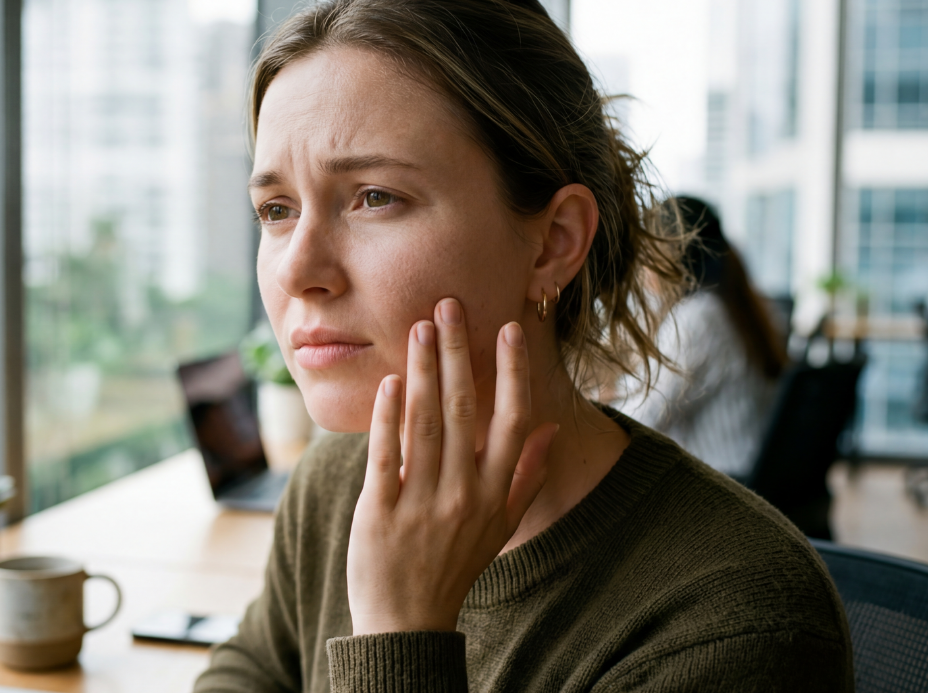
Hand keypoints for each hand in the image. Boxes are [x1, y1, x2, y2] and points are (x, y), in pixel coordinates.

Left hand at [346, 297, 556, 634]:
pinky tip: (391, 380)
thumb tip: (547, 431)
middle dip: (457, 353)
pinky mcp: (380, 510)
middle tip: (448, 305)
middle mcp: (462, 493)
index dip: (511, 373)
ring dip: (423, 369)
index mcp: (494, 494)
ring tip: (419, 326)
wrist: (407, 621)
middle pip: (463, 409)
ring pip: (424, 422)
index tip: (507, 329)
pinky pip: (385, 453)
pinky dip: (388, 414)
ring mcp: (421, 501)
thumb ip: (525, 478)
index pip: (511, 421)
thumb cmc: (454, 568)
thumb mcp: (500, 528)